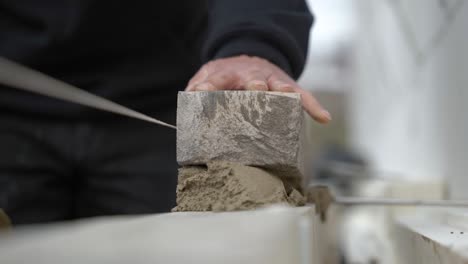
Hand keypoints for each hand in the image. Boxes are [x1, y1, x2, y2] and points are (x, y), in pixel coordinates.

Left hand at [186, 55, 330, 122]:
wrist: (247, 60)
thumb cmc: (225, 77)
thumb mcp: (207, 79)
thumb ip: (197, 92)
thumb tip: (187, 111)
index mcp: (227, 74)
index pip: (217, 79)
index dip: (210, 86)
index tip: (204, 92)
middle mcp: (251, 75)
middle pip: (253, 79)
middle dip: (255, 85)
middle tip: (257, 91)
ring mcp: (272, 80)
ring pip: (280, 84)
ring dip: (285, 91)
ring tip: (290, 96)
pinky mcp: (288, 86)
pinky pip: (303, 96)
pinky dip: (313, 106)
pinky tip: (323, 117)